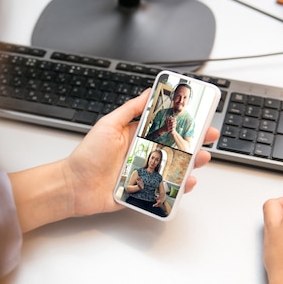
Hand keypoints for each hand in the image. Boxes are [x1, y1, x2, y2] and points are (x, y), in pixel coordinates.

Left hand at [63, 89, 218, 215]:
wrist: (74, 186)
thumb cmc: (87, 156)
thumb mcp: (108, 125)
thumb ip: (130, 110)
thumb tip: (148, 93)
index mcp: (135, 135)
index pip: (164, 125)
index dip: (182, 120)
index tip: (199, 116)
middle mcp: (142, 152)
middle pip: (174, 146)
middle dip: (194, 141)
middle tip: (208, 137)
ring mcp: (144, 171)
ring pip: (174, 167)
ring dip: (191, 162)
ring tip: (202, 158)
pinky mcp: (143, 190)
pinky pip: (165, 187)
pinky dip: (179, 186)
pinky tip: (187, 181)